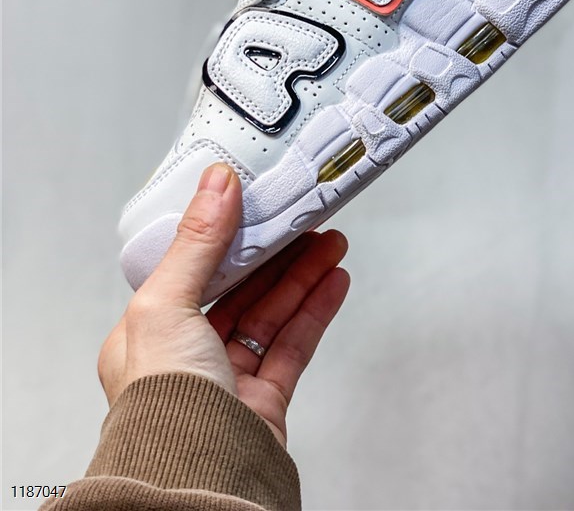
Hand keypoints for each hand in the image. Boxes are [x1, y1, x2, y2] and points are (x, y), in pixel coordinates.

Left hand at [98, 163, 349, 445]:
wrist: (198, 481)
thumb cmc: (163, 406)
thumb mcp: (166, 305)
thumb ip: (196, 243)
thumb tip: (214, 186)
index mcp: (147, 335)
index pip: (191, 270)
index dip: (226, 235)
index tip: (254, 207)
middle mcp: (184, 358)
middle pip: (239, 290)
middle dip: (275, 253)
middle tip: (304, 221)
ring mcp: (225, 381)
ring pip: (270, 315)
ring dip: (302, 276)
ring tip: (331, 244)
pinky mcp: (262, 403)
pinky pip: (293, 347)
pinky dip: (315, 312)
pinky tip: (332, 285)